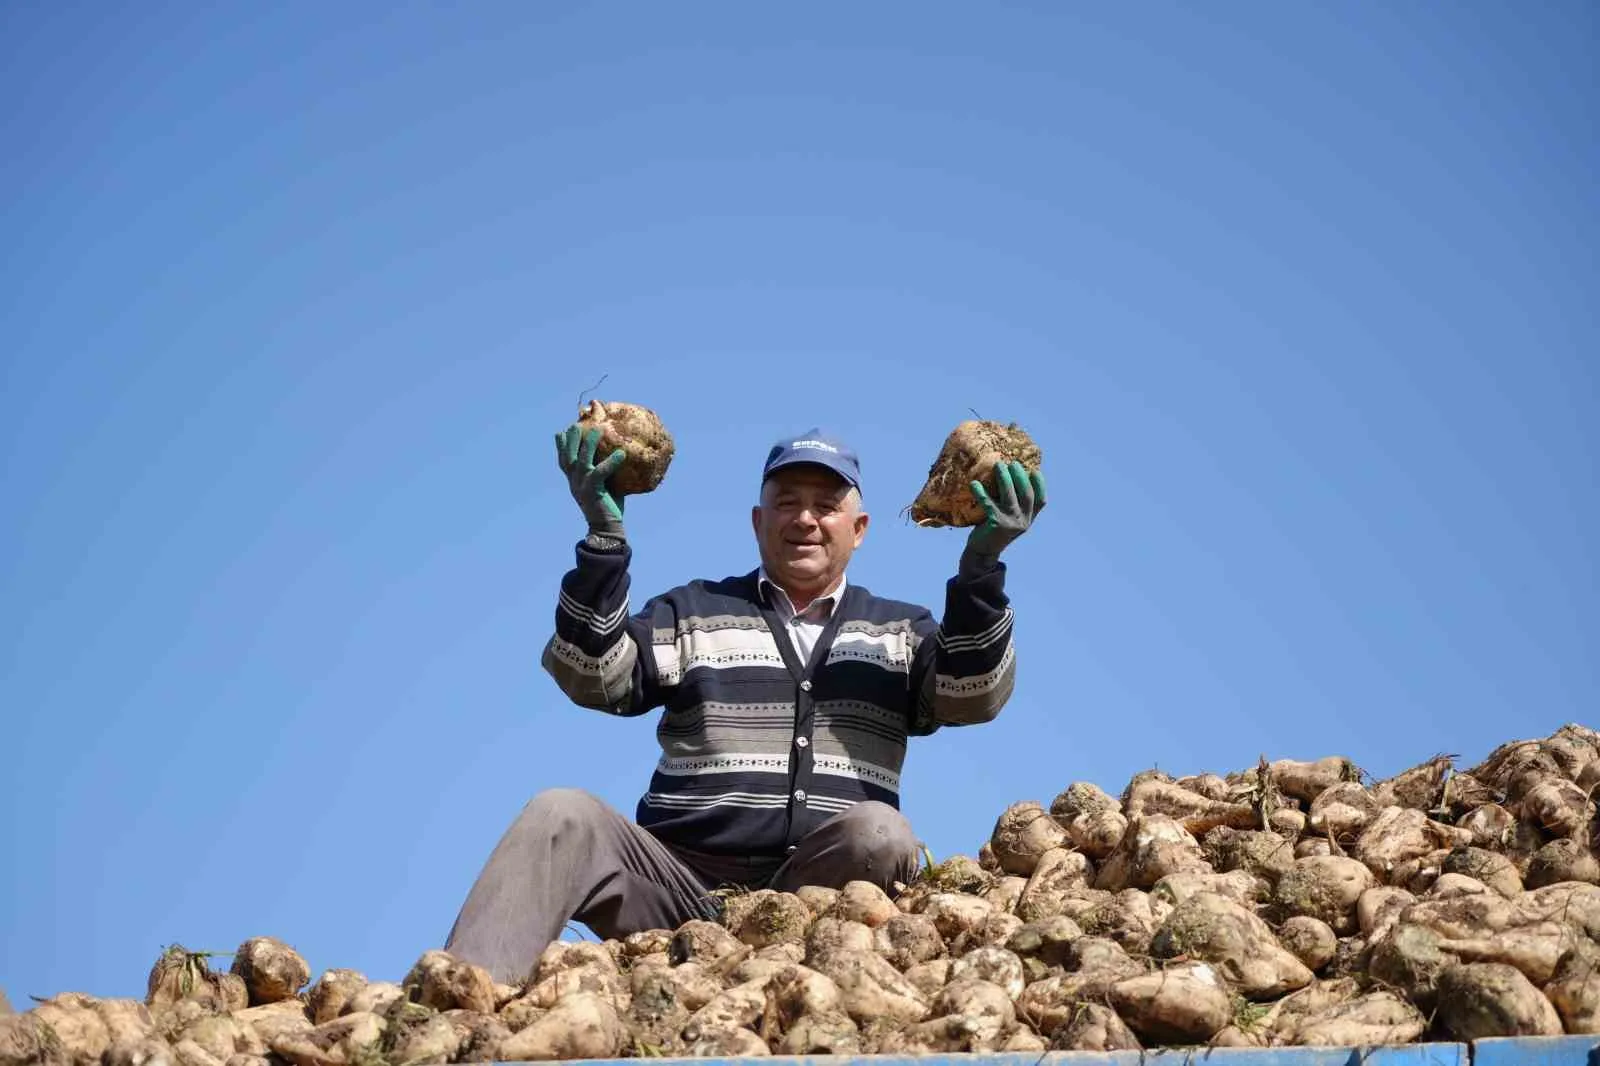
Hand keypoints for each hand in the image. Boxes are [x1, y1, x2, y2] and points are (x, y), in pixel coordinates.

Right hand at [556, 424, 626, 539]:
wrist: (605, 528)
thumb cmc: (607, 507)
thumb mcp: (603, 486)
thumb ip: (604, 472)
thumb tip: (618, 455)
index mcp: (574, 482)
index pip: (564, 461)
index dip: (562, 446)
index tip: (562, 431)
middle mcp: (574, 482)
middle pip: (568, 457)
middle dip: (571, 439)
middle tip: (575, 424)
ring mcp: (581, 486)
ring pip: (582, 460)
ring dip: (588, 443)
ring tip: (597, 429)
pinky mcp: (592, 491)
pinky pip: (600, 472)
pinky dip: (610, 462)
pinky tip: (621, 453)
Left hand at [965, 460, 1044, 562]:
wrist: (983, 552)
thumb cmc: (994, 530)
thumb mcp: (1009, 518)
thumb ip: (1013, 503)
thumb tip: (1008, 476)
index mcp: (1029, 519)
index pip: (1041, 501)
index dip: (1040, 485)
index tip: (1035, 470)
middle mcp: (1023, 521)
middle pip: (1027, 495)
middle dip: (1020, 476)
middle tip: (1013, 463)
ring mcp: (1011, 523)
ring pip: (1010, 497)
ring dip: (1005, 479)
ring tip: (998, 465)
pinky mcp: (996, 525)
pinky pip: (988, 504)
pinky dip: (981, 493)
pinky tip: (974, 484)